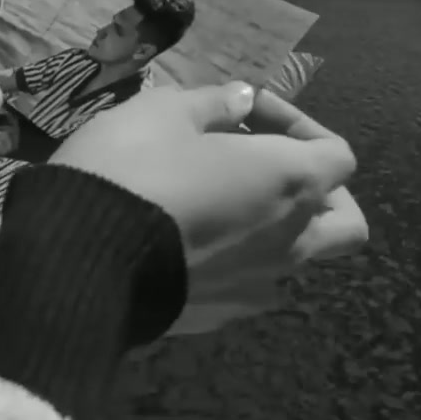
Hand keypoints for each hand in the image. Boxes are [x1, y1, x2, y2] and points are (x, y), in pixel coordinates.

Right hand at [49, 83, 360, 335]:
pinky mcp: (218, 317)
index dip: (299, 124)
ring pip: (296, 258)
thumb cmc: (132, 167)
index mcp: (291, 184)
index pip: (338, 155)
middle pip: (345, 222)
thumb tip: (242, 102)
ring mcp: (257, 287)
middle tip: (265, 170)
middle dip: (319, 193)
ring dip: (275, 228)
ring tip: (219, 203)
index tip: (246, 113)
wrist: (76, 259)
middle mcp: (290, 241)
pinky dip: (236, 261)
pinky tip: (188, 241)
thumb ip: (215, 104)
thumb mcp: (165, 111)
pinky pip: (248, 284)